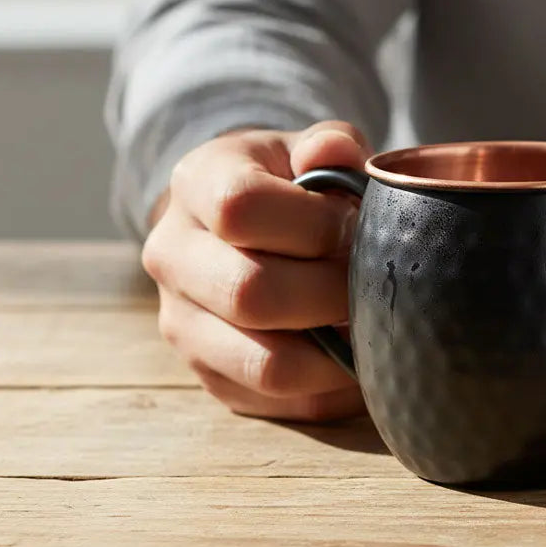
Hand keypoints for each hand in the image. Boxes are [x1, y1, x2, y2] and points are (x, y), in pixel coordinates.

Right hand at [142, 121, 370, 421]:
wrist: (248, 226)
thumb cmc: (294, 184)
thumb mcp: (310, 149)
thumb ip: (330, 143)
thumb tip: (331, 153)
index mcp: (195, 184)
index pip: (239, 208)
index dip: (313, 224)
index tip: (354, 226)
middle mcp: (172, 256)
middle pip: (250, 293)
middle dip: (333, 293)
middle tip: (374, 284)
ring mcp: (183, 324)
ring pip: (266, 365)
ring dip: (337, 352)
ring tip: (371, 324)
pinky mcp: (211, 378)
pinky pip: (281, 403)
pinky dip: (334, 387)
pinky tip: (359, 355)